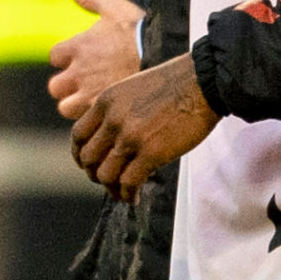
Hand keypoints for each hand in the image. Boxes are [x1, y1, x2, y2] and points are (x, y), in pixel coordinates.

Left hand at [49, 0, 143, 119]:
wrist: (167, 57)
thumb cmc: (141, 32)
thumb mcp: (114, 8)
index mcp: (78, 46)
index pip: (55, 56)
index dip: (67, 58)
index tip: (83, 59)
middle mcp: (78, 72)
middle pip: (55, 86)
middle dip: (67, 86)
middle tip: (86, 82)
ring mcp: (89, 94)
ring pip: (66, 107)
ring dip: (76, 104)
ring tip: (95, 100)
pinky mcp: (103, 112)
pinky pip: (86, 122)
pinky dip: (93, 118)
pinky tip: (108, 111)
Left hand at [72, 54, 219, 202]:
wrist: (202, 82)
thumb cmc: (175, 84)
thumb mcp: (132, 88)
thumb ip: (117, 110)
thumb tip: (111, 138)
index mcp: (106, 101)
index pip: (78, 135)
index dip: (80, 154)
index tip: (88, 164)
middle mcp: (113, 120)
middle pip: (88, 158)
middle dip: (94, 174)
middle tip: (107, 180)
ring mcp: (131, 137)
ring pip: (105, 174)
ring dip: (111, 188)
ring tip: (122, 193)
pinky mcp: (151, 153)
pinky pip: (128, 182)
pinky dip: (127, 194)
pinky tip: (134, 197)